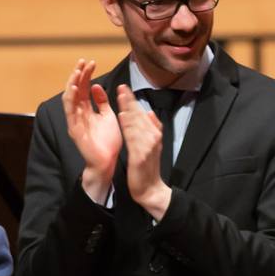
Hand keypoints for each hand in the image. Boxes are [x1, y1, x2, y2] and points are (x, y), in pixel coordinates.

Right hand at [60, 59, 121, 200]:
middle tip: (83, 61)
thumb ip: (102, 102)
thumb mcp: (108, 117)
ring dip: (72, 83)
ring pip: (69, 98)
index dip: (86, 74)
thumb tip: (97, 86)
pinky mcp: (74, 129)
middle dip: (78, 74)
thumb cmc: (108, 142)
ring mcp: (75, 121)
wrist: (108, 162)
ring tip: (77, 71)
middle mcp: (78, 113)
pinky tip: (74, 88)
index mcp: (87, 109)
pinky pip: (70, 112)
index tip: (91, 62)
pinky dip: (71, 99)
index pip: (84, 87)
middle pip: (75, 89)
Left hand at [113, 85, 170, 216]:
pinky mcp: (140, 155)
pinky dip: (128, 126)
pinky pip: (132, 137)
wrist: (150, 189)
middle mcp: (153, 137)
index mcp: (154, 134)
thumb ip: (151, 129)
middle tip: (121, 86)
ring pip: (136, 123)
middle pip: (139, 115)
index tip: (125, 89)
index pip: (142, 114)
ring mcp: (148, 146)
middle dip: (130, 100)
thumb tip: (149, 112)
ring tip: (120, 96)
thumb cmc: (147, 168)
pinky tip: (121, 116)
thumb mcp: (151, 146)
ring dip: (128, 108)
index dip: (133, 101)